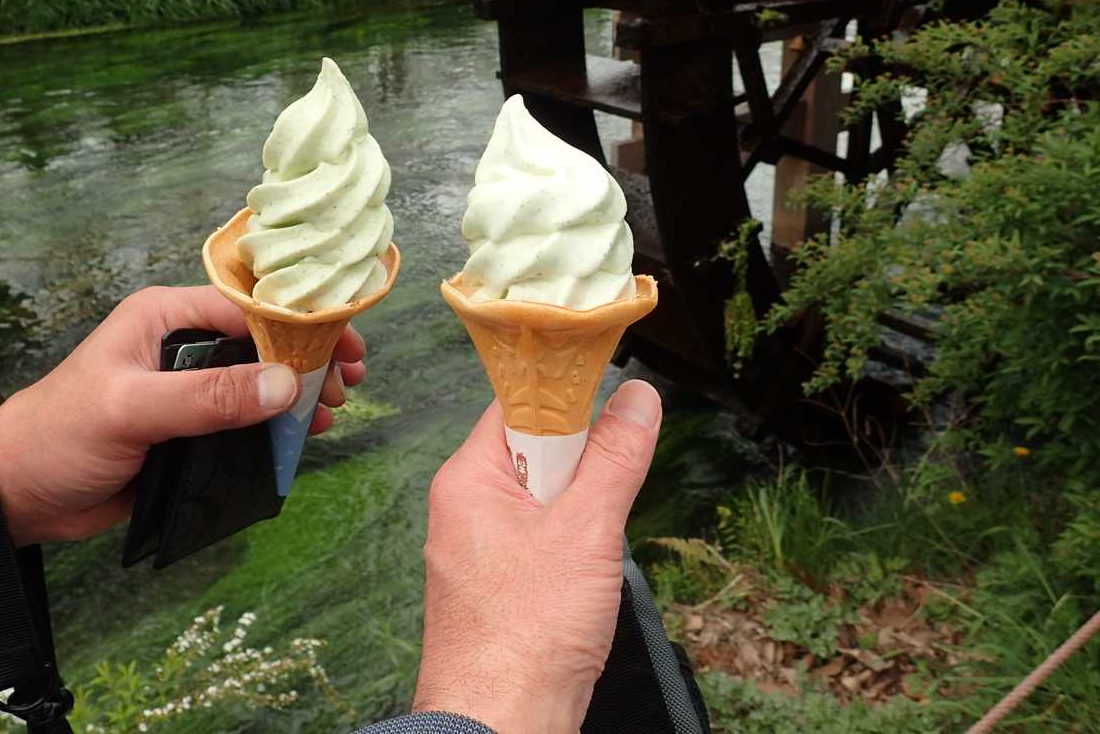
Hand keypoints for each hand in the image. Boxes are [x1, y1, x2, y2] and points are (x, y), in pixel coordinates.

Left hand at [0, 285, 366, 545]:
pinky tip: (306, 435)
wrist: (18, 496)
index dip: (300, 325)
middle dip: (308, 358)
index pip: (248, 307)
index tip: (343, 345)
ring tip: (336, 407)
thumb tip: (283, 385)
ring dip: (299, 392)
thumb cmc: (62, 436)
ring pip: (259, 381)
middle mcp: (181, 345)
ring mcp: (187, 389)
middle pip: (263, 342)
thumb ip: (206, 397)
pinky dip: (279, 424)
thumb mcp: (133, 409)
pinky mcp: (189, 430)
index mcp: (165, 317)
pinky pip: (245, 419)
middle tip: (349, 381)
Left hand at [411, 380, 661, 733]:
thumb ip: (615, 458)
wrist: (501, 726)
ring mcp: (476, 551)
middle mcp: (462, 509)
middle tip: (600, 504)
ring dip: (579, 516)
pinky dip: (569, 553)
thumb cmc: (526, 636)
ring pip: (542, 503)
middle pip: (533, 453)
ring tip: (589, 554)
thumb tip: (638, 398)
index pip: (516, 406)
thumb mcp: (587, 530)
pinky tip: (581, 583)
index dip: (566, 399)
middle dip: (580, 469)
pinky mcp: (494, 588)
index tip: (611, 401)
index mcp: (467, 479)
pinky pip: (538, 544)